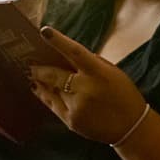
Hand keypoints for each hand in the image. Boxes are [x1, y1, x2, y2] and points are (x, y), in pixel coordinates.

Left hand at [29, 26, 146, 144]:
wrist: (131, 127)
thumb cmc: (123, 94)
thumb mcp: (112, 72)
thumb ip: (91, 63)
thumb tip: (68, 53)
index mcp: (98, 73)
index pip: (75, 52)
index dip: (58, 41)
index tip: (44, 31)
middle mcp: (85, 89)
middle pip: (55, 75)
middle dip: (39, 68)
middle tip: (28, 62)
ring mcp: (76, 107)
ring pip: (51, 90)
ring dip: (41, 81)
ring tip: (31, 74)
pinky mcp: (71, 121)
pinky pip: (52, 105)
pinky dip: (44, 96)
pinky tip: (38, 89)